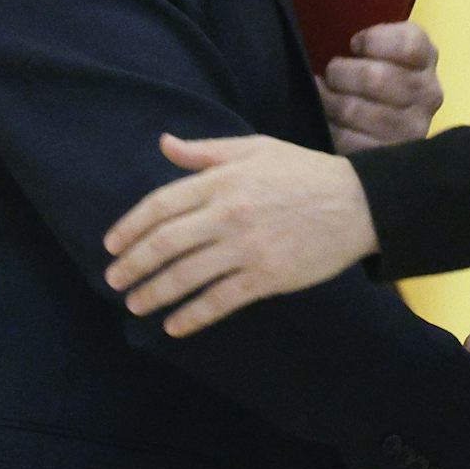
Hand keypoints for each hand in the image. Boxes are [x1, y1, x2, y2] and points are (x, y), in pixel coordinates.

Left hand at [103, 133, 377, 335]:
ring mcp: (247, 248)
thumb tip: (164, 144)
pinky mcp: (266, 277)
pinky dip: (192, 316)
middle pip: (165, 244)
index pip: (161, 205)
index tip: (112, 245)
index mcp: (223, 180)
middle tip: (114, 279)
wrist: (357, 203)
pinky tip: (173, 325)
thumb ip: (206, 151)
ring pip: (186, 276)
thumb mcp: (256, 148)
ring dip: (153, 293)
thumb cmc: (304, 171)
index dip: (130, 227)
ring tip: (134, 305)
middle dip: (132, 265)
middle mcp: (229, 214)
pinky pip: (219, 301)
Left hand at [318, 21, 443, 153]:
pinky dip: (331, 128)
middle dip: (342, 73)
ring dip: (330, 101)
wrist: (376, 121)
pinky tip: (330, 122)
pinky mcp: (391, 157)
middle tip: (332, 74)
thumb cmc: (368, 71)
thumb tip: (352, 43)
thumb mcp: (376, 46)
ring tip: (326, 97)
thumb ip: (372, 37)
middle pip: (376, 78)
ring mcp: (414, 130)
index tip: (355, 44)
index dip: (374, 41)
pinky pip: (349, 140)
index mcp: (426, 58)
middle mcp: (429, 94)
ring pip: (356, 110)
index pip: (409, 44)